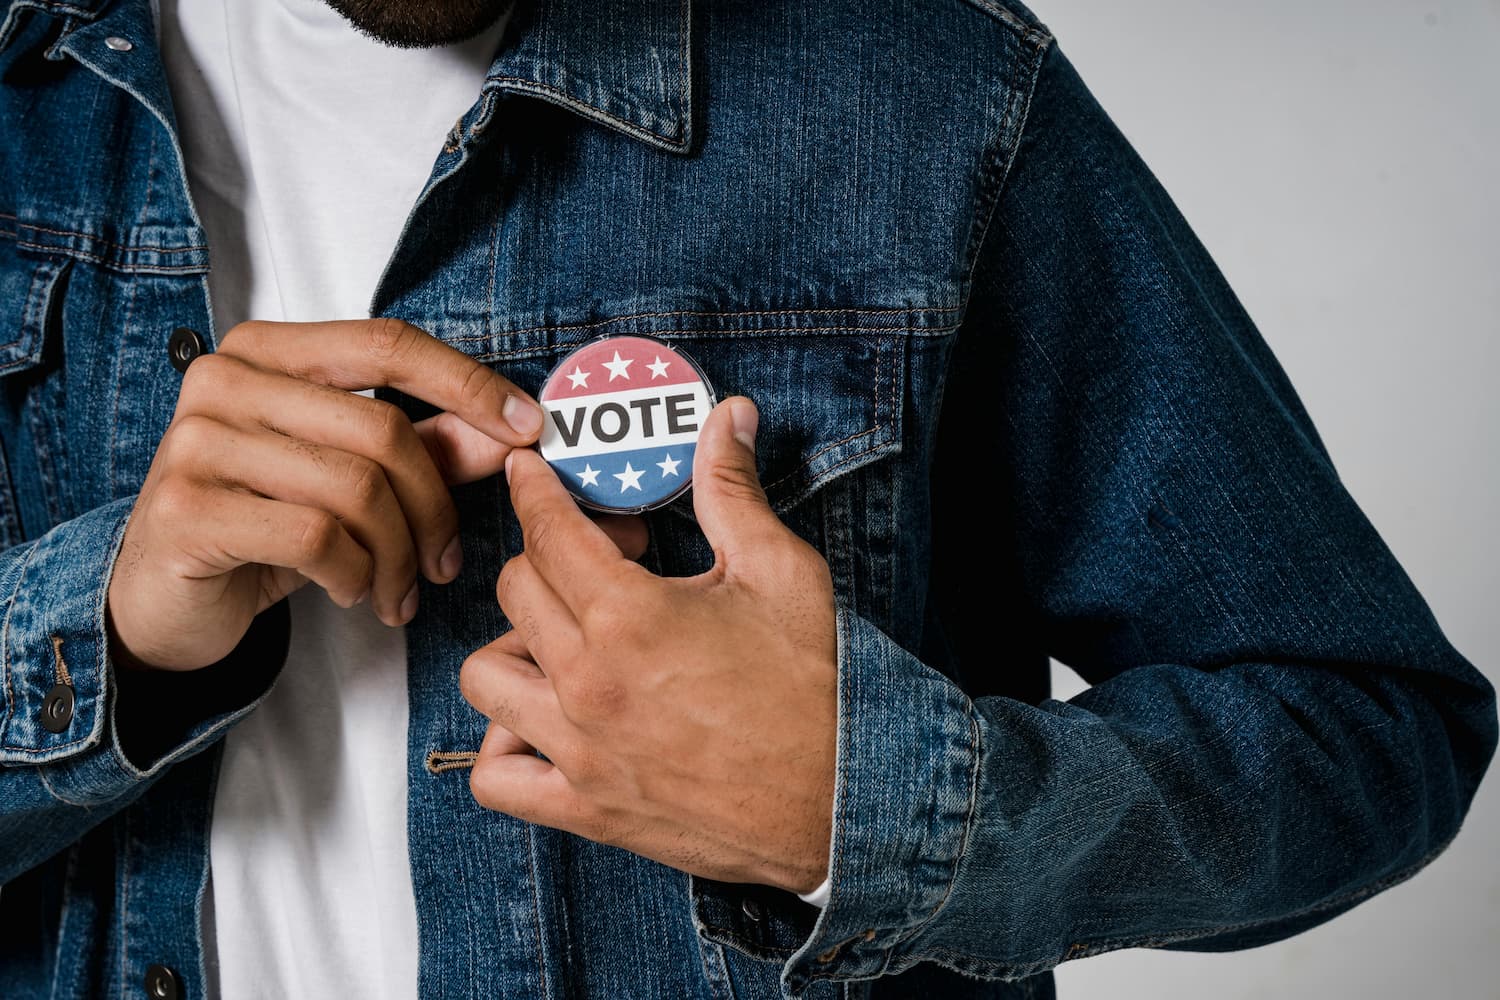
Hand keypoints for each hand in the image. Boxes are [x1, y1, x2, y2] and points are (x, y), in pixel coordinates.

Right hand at [108, 318, 543, 671]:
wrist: (163, 601)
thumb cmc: (261, 527)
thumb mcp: (349, 481)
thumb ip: (424, 447)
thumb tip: (508, 432)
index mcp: (267, 351)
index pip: (387, 343)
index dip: (468, 384)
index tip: (528, 427)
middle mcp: (225, 379)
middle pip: (382, 430)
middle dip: (434, 508)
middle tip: (446, 563)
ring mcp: (197, 440)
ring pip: (355, 489)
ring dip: (398, 555)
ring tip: (399, 591)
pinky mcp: (187, 508)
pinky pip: (315, 537)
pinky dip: (354, 574)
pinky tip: (352, 591)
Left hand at [460, 397, 837, 893]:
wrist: (842, 798)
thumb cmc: (815, 685)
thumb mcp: (780, 572)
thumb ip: (733, 490)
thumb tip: (730, 416)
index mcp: (630, 615)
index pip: (547, 531)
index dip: (534, 491)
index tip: (528, 476)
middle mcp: (588, 681)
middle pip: (514, 590)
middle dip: (546, 555)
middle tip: (600, 558)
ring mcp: (579, 750)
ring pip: (485, 676)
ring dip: (514, 645)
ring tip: (563, 639)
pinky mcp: (586, 807)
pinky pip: (494, 779)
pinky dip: (502, 749)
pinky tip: (541, 724)